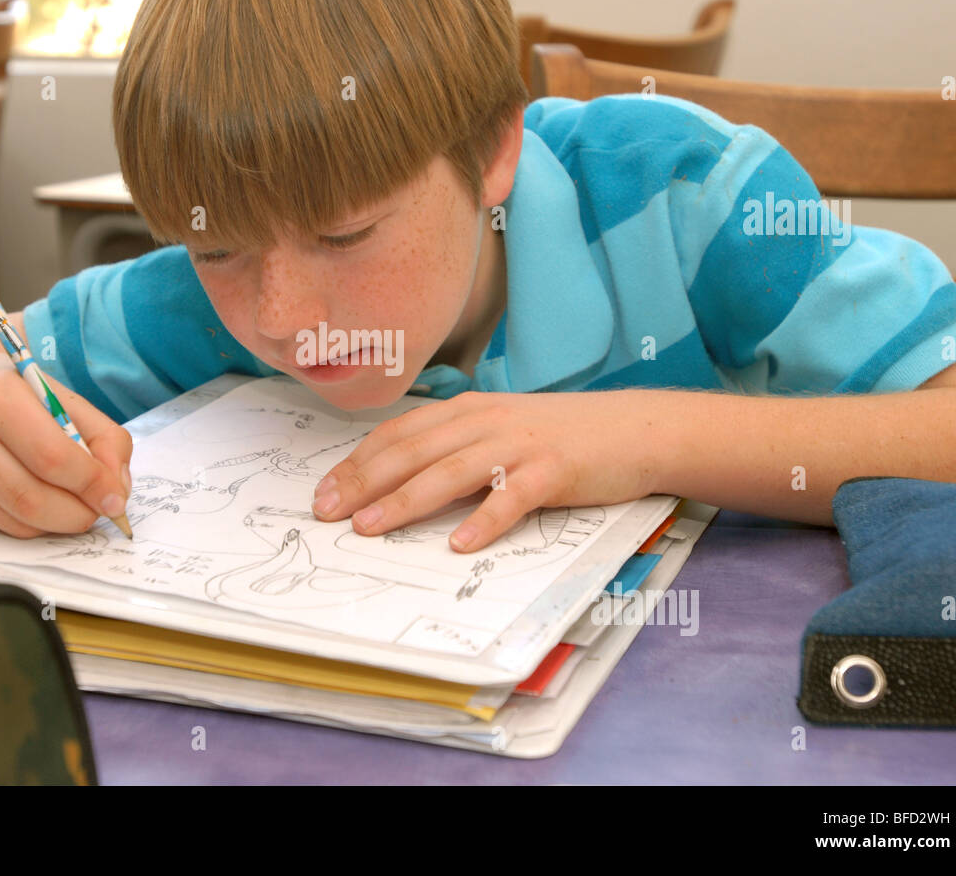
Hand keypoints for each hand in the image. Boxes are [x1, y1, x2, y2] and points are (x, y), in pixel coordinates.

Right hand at [0, 349, 133, 537]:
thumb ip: (101, 436)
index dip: (92, 485)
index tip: (114, 498)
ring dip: (54, 523)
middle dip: (77, 515)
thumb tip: (116, 489)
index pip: (53, 457)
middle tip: (96, 511)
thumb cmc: (2, 392)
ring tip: (69, 503)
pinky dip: (24, 522)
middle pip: (32, 499)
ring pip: (15, 521)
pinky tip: (27, 496)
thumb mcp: (56, 394)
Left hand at [310, 390, 663, 551]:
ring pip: (450, 472)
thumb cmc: (556, 436)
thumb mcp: (496, 429)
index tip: (323, 492)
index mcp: (466, 412)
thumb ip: (451, 446)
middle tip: (327, 512)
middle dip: (363, 482)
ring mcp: (518, 445)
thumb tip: (396, 477)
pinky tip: (459, 543)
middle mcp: (484, 422)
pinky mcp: (553, 470)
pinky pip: (512, 497)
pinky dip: (484, 520)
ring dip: (405, 501)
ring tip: (370, 528)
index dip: (356, 463)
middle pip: (412, 452)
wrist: (631, 428)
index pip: (397, 435)